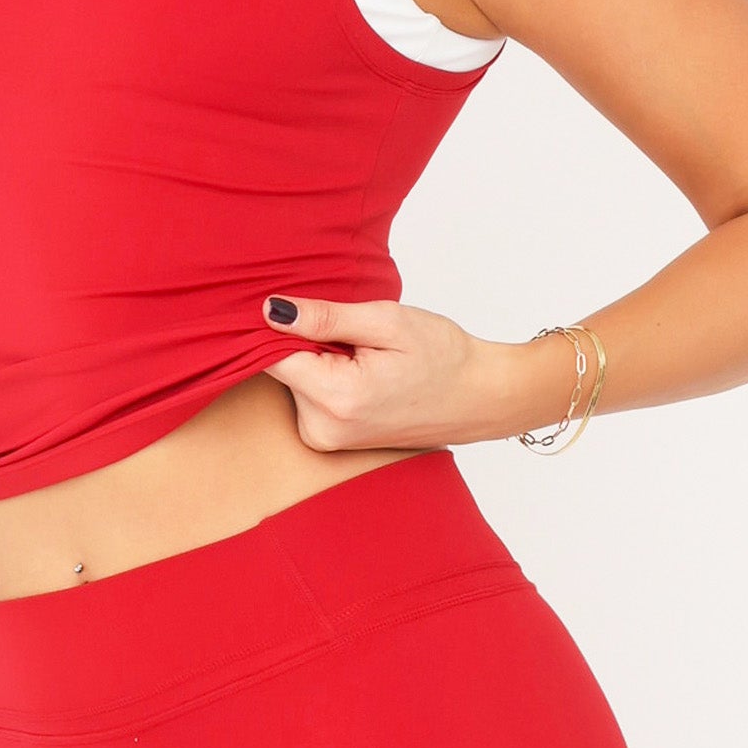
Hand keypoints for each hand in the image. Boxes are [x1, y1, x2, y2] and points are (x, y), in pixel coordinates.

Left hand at [258, 295, 496, 451]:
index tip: (307, 307)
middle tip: (355, 332)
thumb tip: (270, 310)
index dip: (280, 323)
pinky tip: (361, 369)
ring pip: (295, 379)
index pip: (269, 354)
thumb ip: (324, 317)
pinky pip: (308, 395)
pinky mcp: (329, 440)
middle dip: (307, 339)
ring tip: (364, 353)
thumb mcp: (385, 321)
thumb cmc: (442, 355)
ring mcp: (325, 440)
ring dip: (318, 357)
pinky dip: (325, 375)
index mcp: (335, 398)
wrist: (478, 396)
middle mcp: (322, 429)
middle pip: (282, 367)